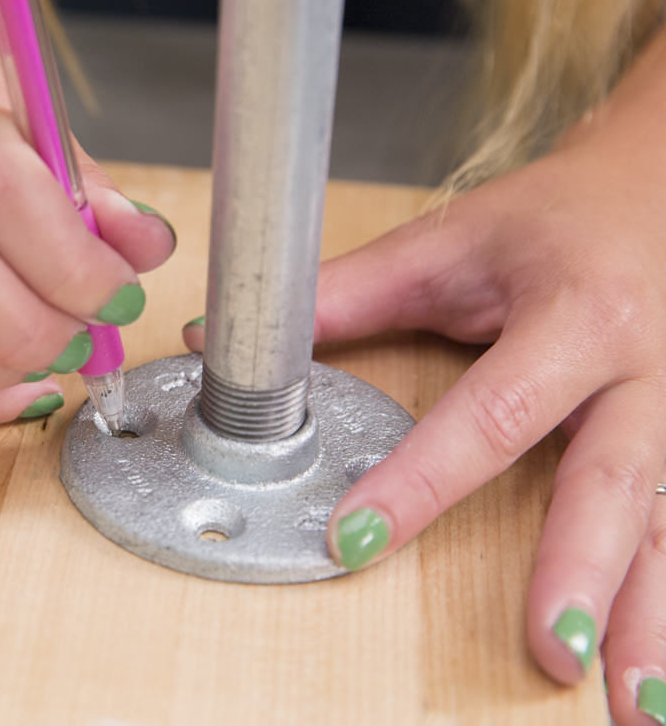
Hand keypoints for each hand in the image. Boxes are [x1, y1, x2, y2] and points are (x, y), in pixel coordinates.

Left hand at [183, 127, 665, 720]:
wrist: (663, 183)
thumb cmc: (556, 217)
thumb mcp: (453, 241)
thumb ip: (350, 293)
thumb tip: (232, 339)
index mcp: (574, 314)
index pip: (492, 413)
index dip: (422, 481)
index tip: (358, 541)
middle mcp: (645, 370)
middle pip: (612, 482)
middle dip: (579, 574)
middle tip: (548, 652)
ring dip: (653, 620)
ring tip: (633, 708)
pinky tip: (655, 666)